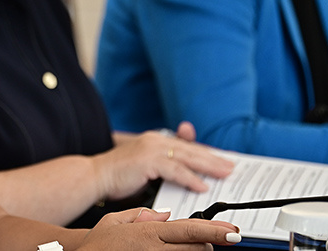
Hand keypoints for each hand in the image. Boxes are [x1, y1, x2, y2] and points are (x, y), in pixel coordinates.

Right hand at [78, 207, 240, 250]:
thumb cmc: (95, 245)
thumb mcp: (114, 221)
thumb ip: (142, 214)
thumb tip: (165, 215)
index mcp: (147, 232)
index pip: (190, 231)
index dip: (215, 231)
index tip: (234, 233)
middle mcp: (154, 249)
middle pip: (197, 248)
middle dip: (205, 244)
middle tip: (204, 241)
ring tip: (173, 248)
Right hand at [93, 122, 233, 200]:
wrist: (95, 176)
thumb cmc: (118, 176)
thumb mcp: (145, 169)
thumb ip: (165, 169)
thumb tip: (185, 178)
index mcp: (154, 140)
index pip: (186, 145)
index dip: (206, 152)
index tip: (222, 159)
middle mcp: (155, 140)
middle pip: (191, 149)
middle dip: (214, 158)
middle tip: (232, 167)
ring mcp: (151, 149)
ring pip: (187, 157)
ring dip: (209, 166)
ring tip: (225, 174)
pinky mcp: (148, 161)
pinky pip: (175, 170)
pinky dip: (191, 179)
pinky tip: (202, 186)